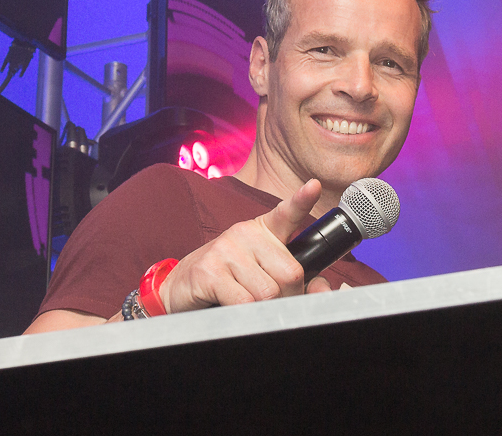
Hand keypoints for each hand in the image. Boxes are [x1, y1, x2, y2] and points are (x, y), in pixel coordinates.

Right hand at [159, 179, 331, 313]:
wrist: (179, 288)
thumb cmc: (227, 280)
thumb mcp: (263, 274)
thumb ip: (295, 279)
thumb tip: (322, 290)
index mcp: (262, 230)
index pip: (286, 213)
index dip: (301, 200)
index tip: (314, 185)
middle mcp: (245, 233)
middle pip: (290, 273)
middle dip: (288, 297)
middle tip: (271, 303)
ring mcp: (226, 249)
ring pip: (269, 292)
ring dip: (265, 310)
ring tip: (248, 307)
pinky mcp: (209, 271)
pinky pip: (244, 303)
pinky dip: (244, 315)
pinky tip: (231, 308)